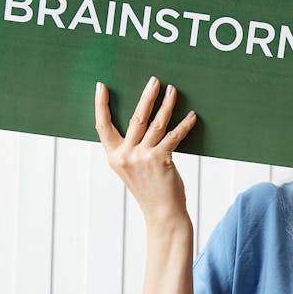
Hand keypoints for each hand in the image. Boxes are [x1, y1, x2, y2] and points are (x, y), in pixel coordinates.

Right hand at [94, 77, 197, 227]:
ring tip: (173, 91)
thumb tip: (141, 122)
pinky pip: (173, 136)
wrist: (162, 213)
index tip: (101, 86)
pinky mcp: (160, 160)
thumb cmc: (149, 190)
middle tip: (154, 80)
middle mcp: (126, 155)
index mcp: (114, 157)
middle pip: (135, 118)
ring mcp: (143, 157)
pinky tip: (192, 116)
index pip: (102, 126)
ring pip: (155, 123)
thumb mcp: (131, 169)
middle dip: (146, 96)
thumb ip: (130, 149)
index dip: (100, 105)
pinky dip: (184, 125)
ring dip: (166, 105)